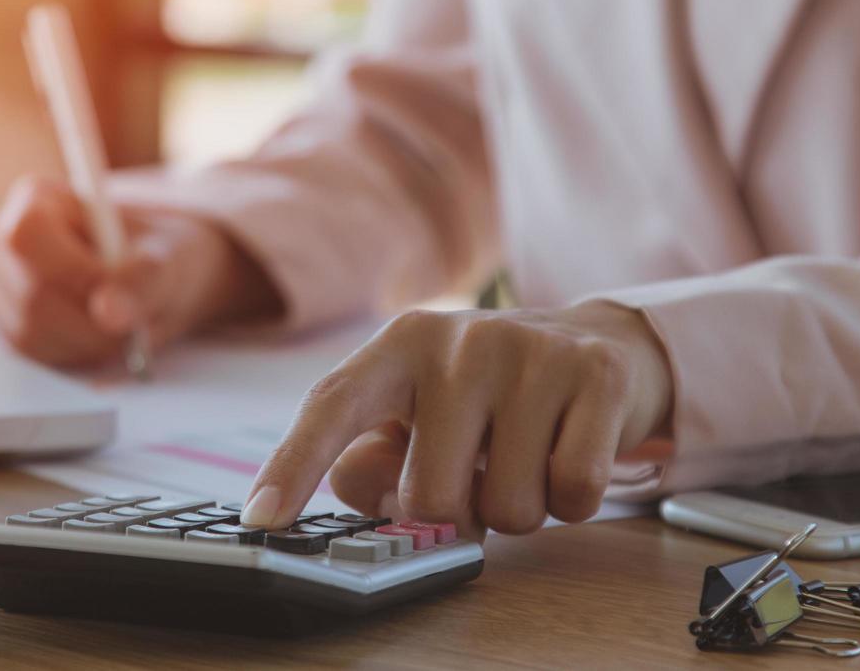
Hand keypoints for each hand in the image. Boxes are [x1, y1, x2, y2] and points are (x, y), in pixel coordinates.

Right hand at [0, 178, 279, 366]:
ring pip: (30, 331)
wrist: (156, 279)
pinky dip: (77, 355)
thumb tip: (109, 312)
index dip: (74, 274)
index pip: (28, 237)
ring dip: (88, 343)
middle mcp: (5, 242)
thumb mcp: (168, 258)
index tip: (120, 298)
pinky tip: (105, 339)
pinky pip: (34, 354)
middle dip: (91, 321)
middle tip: (137, 325)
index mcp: (37, 201)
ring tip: (126, 330)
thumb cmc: (158, 254)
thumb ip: (143, 280)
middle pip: (30, 295)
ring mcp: (1, 287)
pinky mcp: (8, 326)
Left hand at [240, 301, 671, 534]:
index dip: (293, 465)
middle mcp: (459, 339)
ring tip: (526, 458)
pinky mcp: (597, 373)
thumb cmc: (487, 397)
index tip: (262, 520)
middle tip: (480, 476)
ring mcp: (530, 352)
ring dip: (521, 508)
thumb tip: (356, 489)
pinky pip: (575, 492)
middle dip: (461, 513)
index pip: (333, 405)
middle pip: (432, 497)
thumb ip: (374, 459)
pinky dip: (574, 501)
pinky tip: (569, 454)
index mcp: (400, 345)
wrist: (597, 343)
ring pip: (510, 506)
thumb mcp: (420, 415)